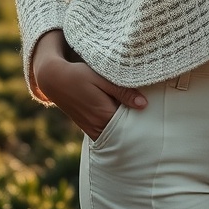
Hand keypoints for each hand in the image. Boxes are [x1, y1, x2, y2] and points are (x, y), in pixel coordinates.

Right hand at [32, 32, 147, 139]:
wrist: (55, 79)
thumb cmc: (79, 75)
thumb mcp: (102, 78)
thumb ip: (122, 91)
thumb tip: (144, 105)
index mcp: (104, 114)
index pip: (130, 125)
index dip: (142, 122)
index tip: (154, 116)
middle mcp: (98, 126)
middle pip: (123, 132)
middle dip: (136, 126)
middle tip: (150, 117)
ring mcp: (92, 129)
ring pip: (115, 133)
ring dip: (125, 126)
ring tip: (138, 116)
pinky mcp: (88, 127)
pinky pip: (106, 131)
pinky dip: (115, 126)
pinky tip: (122, 116)